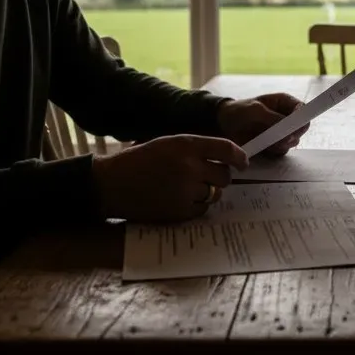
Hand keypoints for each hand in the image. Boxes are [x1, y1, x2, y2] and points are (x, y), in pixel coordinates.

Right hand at [92, 135, 247, 221]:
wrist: (111, 183)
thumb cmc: (139, 160)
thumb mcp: (168, 143)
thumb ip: (195, 148)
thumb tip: (225, 157)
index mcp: (186, 145)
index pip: (226, 149)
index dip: (239, 157)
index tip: (243, 163)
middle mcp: (189, 167)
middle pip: (224, 175)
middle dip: (220, 176)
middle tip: (208, 176)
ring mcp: (185, 191)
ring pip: (215, 193)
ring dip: (208, 191)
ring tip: (188, 187)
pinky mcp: (179, 211)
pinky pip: (202, 209)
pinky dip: (197, 205)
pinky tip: (180, 198)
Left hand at [217, 92, 309, 156]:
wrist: (223, 124)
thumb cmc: (239, 111)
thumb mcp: (254, 111)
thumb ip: (273, 119)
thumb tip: (289, 131)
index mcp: (284, 103)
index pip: (303, 110)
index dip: (303, 118)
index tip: (294, 128)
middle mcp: (285, 117)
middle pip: (301, 128)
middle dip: (293, 135)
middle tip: (280, 139)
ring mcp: (280, 131)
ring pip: (293, 141)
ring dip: (282, 144)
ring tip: (267, 142)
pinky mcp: (274, 144)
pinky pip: (282, 150)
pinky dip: (275, 151)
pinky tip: (264, 147)